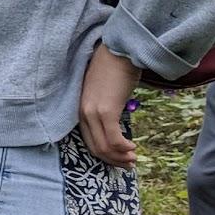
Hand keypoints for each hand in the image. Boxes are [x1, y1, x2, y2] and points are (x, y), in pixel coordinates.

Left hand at [77, 43, 140, 166]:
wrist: (120, 51)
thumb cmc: (116, 69)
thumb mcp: (106, 93)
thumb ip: (106, 108)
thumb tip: (116, 123)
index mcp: (81, 110)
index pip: (89, 141)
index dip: (105, 154)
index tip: (119, 158)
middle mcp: (83, 114)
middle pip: (95, 148)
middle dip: (113, 160)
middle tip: (129, 163)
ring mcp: (93, 113)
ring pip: (104, 147)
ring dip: (120, 156)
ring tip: (133, 158)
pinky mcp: (106, 111)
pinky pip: (113, 139)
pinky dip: (122, 147)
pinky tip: (132, 147)